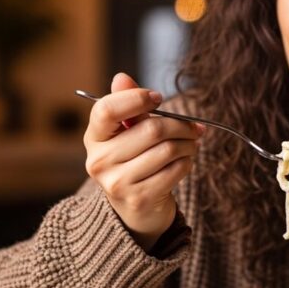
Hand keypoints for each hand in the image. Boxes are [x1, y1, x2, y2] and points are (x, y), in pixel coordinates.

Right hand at [83, 73, 204, 251]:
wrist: (135, 210)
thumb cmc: (134, 162)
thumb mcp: (126, 132)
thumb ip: (126, 105)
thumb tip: (121, 77)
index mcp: (94, 138)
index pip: (107, 109)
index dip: (137, 99)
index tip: (158, 98)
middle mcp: (100, 161)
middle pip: (151, 129)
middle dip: (180, 125)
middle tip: (193, 127)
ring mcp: (118, 183)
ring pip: (168, 150)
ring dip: (188, 144)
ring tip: (191, 144)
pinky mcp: (140, 198)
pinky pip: (176, 170)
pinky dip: (187, 162)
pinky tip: (184, 162)